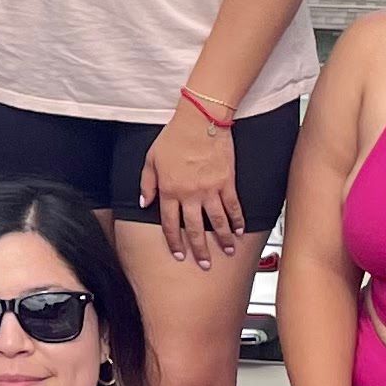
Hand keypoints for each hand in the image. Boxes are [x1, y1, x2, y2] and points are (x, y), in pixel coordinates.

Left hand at [137, 103, 243, 267]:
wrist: (200, 120)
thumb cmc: (174, 136)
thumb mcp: (151, 159)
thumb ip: (147, 184)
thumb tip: (145, 203)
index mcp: (170, 190)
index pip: (171, 224)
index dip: (174, 242)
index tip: (179, 254)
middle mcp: (190, 194)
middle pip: (195, 229)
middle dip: (200, 250)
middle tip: (205, 264)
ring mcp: (210, 189)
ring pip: (217, 222)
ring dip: (223, 239)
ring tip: (227, 251)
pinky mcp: (227, 182)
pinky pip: (233, 206)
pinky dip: (238, 220)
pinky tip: (240, 231)